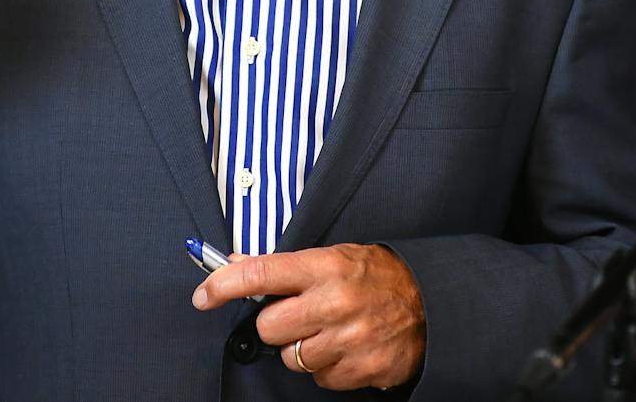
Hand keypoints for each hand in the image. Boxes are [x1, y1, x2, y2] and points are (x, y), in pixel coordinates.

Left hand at [193, 244, 424, 390]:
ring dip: (303, 349)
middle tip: (301, 314)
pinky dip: (328, 368)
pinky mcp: (362, 369)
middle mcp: (334, 303)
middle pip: (268, 327)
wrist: (432, 303)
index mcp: (325, 267)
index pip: (261, 273)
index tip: (203, 295)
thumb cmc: (377, 276)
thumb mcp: (334, 256)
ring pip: (291, 358)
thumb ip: (285, 265)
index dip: (224, 285)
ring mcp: (349, 339)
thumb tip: (235, 263)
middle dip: (277, 324)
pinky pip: (320, 379)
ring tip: (330, 331)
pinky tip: (347, 348)